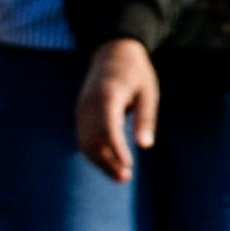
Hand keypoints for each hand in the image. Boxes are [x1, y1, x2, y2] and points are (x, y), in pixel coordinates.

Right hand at [77, 38, 160, 182]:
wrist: (112, 52)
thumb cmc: (135, 73)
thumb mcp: (148, 92)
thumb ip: (146, 119)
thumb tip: (145, 146)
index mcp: (107, 95)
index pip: (108, 128)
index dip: (116, 149)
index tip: (128, 166)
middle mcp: (89, 104)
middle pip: (92, 139)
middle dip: (107, 161)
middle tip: (126, 178)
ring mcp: (82, 109)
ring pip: (85, 142)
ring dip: (100, 161)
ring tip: (120, 176)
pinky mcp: (81, 113)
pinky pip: (83, 137)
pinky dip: (94, 153)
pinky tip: (109, 164)